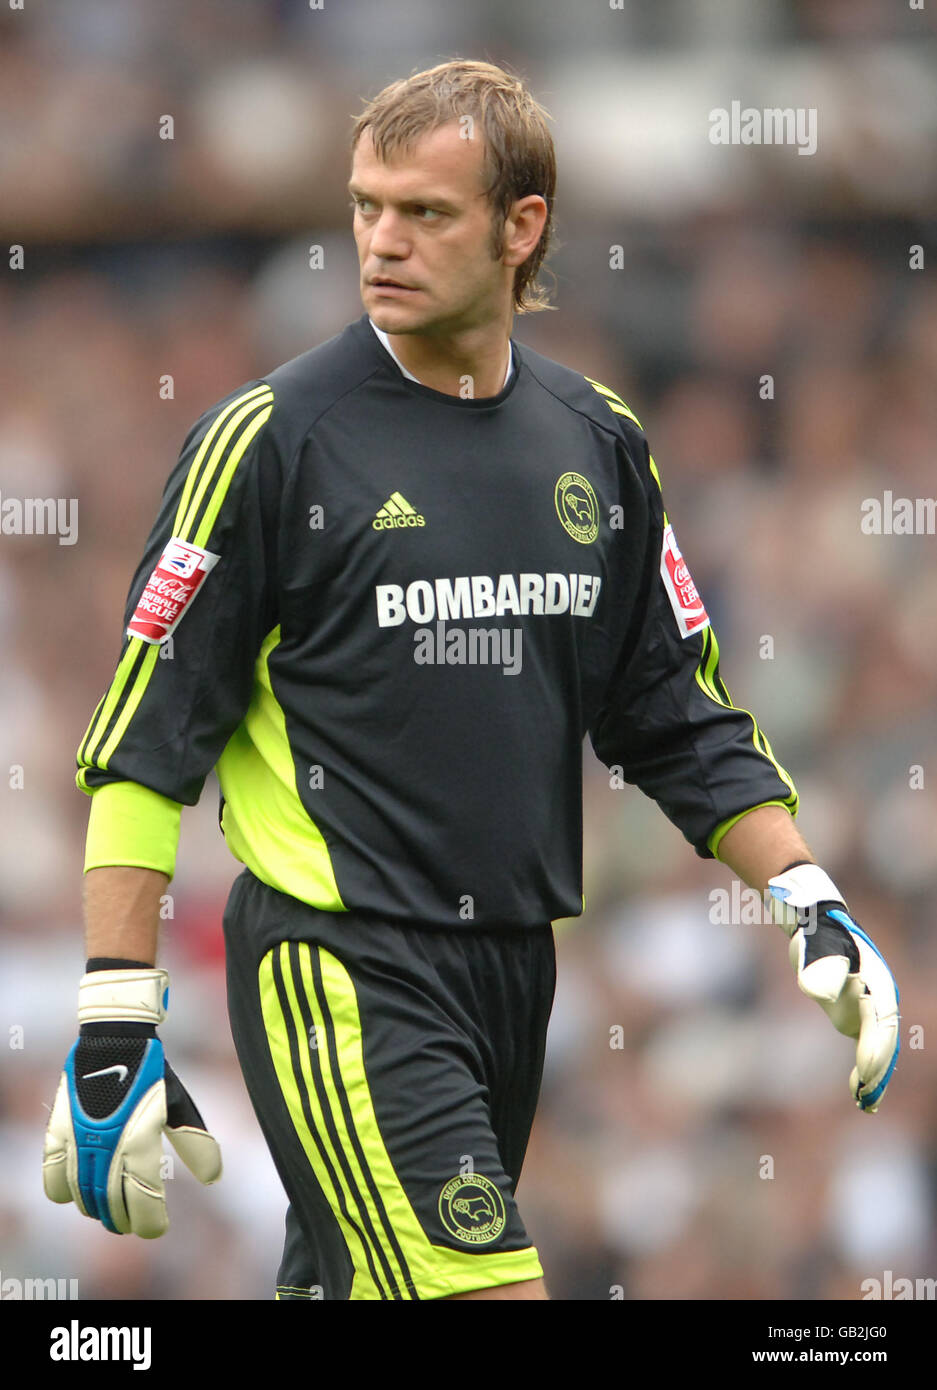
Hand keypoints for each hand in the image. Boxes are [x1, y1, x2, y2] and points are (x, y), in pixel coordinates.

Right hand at [43, 967, 221, 1236]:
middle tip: (132, 1224)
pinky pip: (53, 1180)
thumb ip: (194, 1142)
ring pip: (82, 1199)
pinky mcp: (58, 1134)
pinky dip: (65, 1193)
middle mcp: (107, 1147)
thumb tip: (213, 1177)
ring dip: (97, 1210)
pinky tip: (78, 1191)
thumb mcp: (178, 1106)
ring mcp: (78, 1142)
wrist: (114, 1040)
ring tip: (108, 1211)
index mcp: (140, 1141)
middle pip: (111, 1206)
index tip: (156, 1228)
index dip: (150, 1223)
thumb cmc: (151, 1073)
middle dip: (124, 1221)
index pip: (142, 1202)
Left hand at [767, 864, 899, 1113]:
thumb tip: (817, 990)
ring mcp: (872, 1010)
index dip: (874, 1047)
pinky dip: (867, 1071)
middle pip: (885, 1041)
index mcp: (876, 983)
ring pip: (880, 1049)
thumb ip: (818, 967)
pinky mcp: (859, 1018)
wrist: (819, 926)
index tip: (864, 1070)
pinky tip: (859, 1093)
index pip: (880, 1022)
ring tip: (866, 1105)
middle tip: (865, 1099)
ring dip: (876, 1077)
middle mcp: (880, 999)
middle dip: (878, 1069)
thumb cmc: (817, 936)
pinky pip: (869, 1048)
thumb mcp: (815, 947)